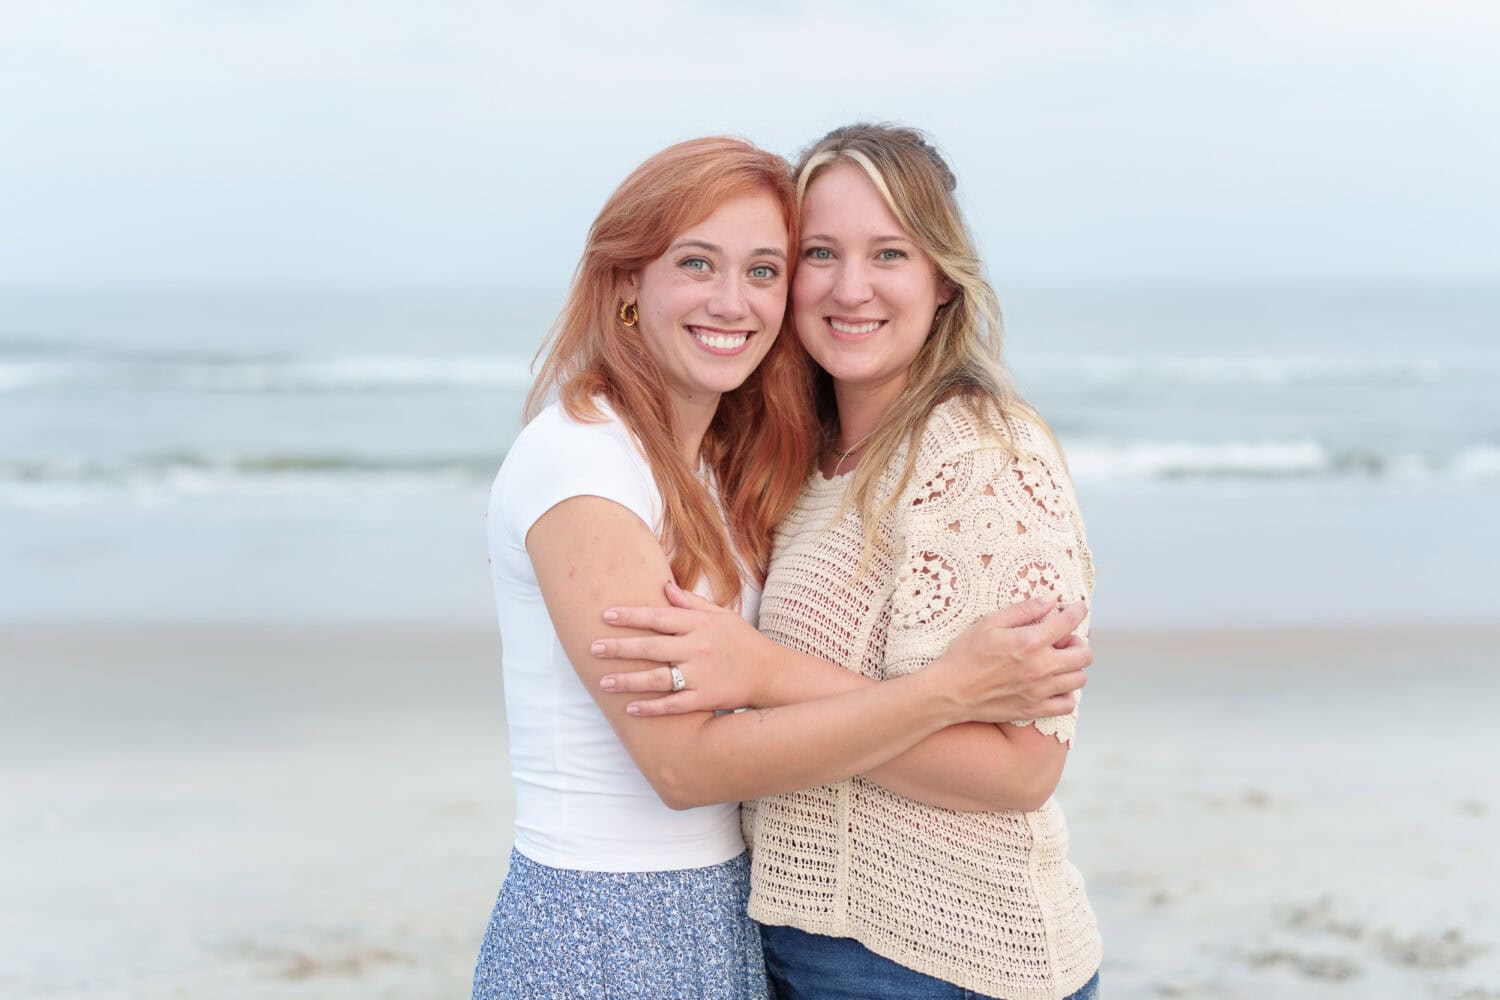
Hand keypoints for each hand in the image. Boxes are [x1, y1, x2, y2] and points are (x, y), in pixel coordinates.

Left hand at [593, 580, 771, 714]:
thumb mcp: (721, 616)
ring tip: (603, 682)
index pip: (659, 618)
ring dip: (628, 681)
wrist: (772, 673)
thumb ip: (691, 603)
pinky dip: (652, 707)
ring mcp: (701, 675)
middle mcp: (698, 648)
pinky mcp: (706, 698)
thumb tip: (664, 587)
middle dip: (620, 648)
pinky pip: (673, 704)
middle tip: (593, 649)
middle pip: (652, 647)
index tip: (606, 615)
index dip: (631, 616)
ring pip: (658, 678)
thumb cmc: (743, 642)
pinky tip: (630, 708)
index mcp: (700, 625)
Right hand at [927, 597, 1091, 723]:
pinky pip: (1067, 705)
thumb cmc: (965, 655)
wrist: (950, 691)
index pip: (1069, 622)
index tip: (1077, 608)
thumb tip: (1051, 598)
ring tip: (1058, 662)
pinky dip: (1066, 694)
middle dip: (1079, 642)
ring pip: (1079, 679)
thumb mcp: (989, 623)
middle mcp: (1041, 667)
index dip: (1078, 611)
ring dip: (1074, 667)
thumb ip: (1023, 610)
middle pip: (1084, 655)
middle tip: (1064, 640)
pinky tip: (1054, 685)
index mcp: (1030, 642)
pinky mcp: (1034, 709)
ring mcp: (1040, 691)